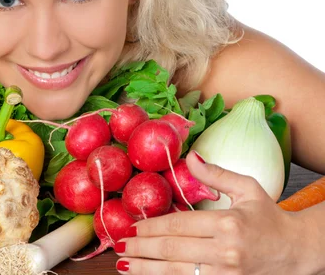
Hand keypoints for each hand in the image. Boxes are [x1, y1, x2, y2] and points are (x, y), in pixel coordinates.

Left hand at [114, 151, 314, 274]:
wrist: (297, 251)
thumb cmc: (270, 218)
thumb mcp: (248, 189)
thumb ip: (216, 174)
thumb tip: (191, 156)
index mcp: (227, 225)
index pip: (178, 226)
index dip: (151, 227)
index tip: (132, 227)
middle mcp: (224, 252)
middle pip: (171, 250)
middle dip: (141, 248)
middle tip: (120, 246)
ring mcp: (225, 274)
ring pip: (176, 273)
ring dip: (147, 269)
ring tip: (125, 265)